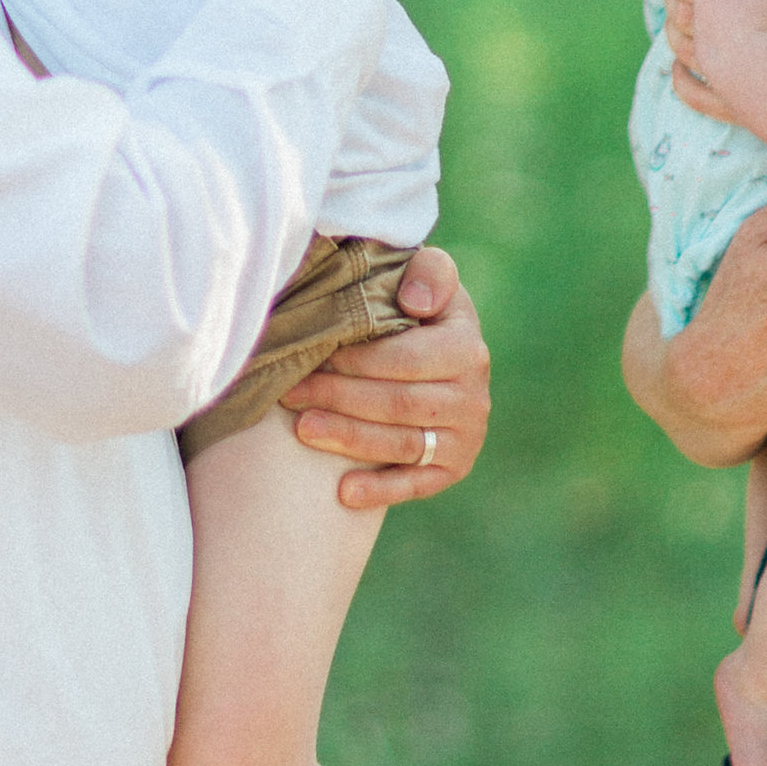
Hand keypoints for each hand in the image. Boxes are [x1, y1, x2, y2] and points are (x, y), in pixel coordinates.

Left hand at [281, 246, 489, 506]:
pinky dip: (380, 490)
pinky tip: (343, 493)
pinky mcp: (453, 468)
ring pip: (402, 444)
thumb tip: (415, 303)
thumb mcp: (431, 276)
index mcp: (467, 349)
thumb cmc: (418, 308)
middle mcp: (475, 398)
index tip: (318, 356)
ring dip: (349, 439)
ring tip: (303, 429)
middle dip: (340, 398)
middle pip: (398, 403)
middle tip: (291, 393)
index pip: (406, 360)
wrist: (438, 351)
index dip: (358, 360)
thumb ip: (431, 272)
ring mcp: (466, 438)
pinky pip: (416, 484)